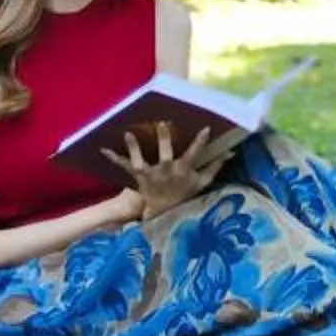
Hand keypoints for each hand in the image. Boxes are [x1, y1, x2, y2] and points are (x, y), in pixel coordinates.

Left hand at [102, 120, 232, 221]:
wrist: (164, 211)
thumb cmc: (184, 193)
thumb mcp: (202, 182)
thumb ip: (216, 166)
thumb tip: (231, 151)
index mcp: (183, 169)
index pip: (194, 152)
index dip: (200, 141)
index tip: (205, 128)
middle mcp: (166, 170)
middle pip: (165, 153)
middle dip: (164, 139)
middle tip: (162, 124)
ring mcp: (150, 173)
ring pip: (141, 159)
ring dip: (135, 146)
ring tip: (128, 133)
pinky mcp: (138, 176)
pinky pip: (125, 166)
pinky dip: (114, 157)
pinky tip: (103, 149)